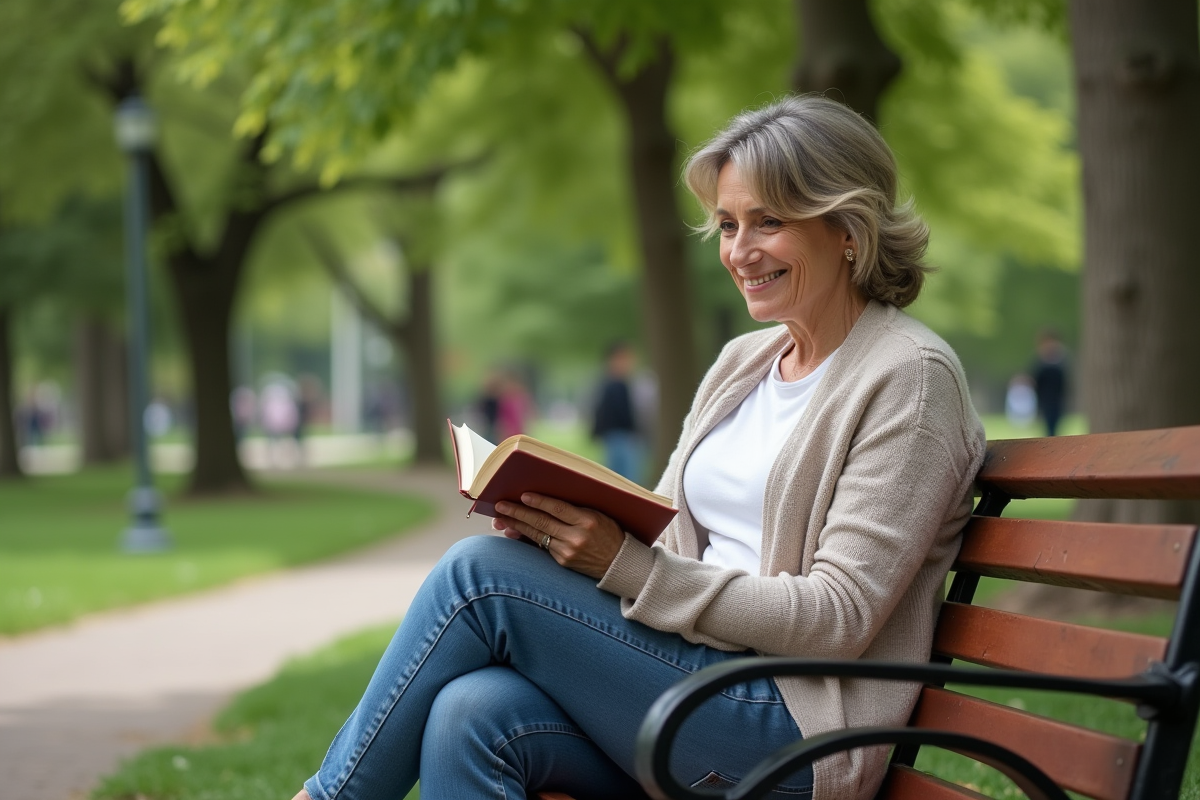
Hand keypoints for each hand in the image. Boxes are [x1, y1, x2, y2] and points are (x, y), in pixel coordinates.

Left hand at [491, 493, 625, 578]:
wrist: (619, 563)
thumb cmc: (609, 533)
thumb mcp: (598, 515)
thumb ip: (574, 509)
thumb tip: (544, 503)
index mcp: (588, 521)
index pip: (558, 509)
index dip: (539, 501)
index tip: (523, 495)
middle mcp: (577, 537)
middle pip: (542, 522)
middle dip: (518, 513)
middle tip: (501, 506)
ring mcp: (568, 552)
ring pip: (537, 536)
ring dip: (516, 526)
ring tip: (500, 519)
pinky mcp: (563, 562)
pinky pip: (541, 547)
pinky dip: (526, 539)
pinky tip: (513, 532)